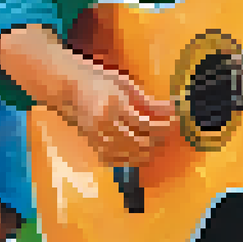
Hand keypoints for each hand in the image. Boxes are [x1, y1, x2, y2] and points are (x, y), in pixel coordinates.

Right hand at [61, 62, 175, 167]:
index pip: (146, 123)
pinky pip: (120, 160)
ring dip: (150, 149)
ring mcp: (98, 139)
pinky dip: (135, 157)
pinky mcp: (94, 147)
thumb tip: (170, 110)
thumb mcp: (123, 84)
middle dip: (160, 138)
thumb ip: (147, 100)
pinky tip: (143, 150)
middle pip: (141, 142)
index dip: (165, 124)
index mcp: (112, 106)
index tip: (176, 119)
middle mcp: (104, 125)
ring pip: (132, 155)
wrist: (67, 88)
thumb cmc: (97, 81)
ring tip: (159, 139)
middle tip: (170, 130)